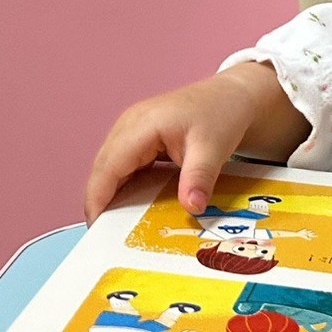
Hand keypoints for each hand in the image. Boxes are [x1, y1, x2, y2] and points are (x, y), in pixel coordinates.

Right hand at [83, 61, 307, 219]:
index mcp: (141, 125)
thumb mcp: (214, 147)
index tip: (97, 228)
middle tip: (107, 236)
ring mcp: (130, 130)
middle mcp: (128, 126)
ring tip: (118, 226)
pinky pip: (123, 166)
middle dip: (100, 201)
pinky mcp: (138, 138)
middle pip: (103, 169)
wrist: (233, 95)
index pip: (107, 167)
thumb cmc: (223, 114)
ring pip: (110, 168)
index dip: (98, 199)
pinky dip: (125, 186)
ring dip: (111, 195)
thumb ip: (199, 177)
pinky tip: (135, 206)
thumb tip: (192, 208)